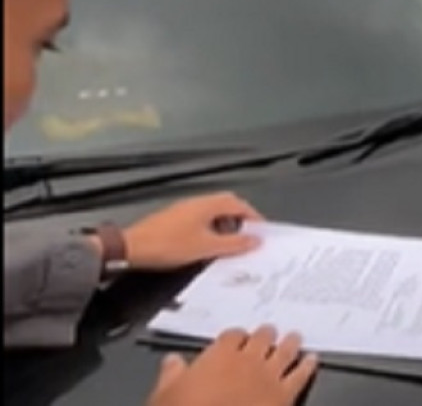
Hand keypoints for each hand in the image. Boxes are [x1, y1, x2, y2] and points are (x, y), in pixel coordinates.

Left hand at [124, 192, 262, 270]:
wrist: (131, 248)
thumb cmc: (166, 245)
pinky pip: (201, 219)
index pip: (240, 205)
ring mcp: (185, 209)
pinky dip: (212, 229)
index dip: (254, 218)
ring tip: (230, 244)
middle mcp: (198, 202)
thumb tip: (254, 241)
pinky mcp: (175, 219)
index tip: (261, 231)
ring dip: (226, 225)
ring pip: (214, 212)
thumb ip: (234, 244)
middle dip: (241, 220)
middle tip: (248, 236)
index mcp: (208, 205)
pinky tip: (208, 245)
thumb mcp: (206, 248)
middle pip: (228, 205)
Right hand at [147, 326, 317, 405]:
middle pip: (262, 338)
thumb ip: (171, 375)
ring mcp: (269, 376)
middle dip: (266, 335)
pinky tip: (313, 360)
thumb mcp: (164, 395)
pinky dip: (308, 366)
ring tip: (295, 336)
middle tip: (270, 332)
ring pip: (285, 351)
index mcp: (219, 356)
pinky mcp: (286, 395)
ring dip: (290, 343)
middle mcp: (248, 360)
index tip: (237, 338)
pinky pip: (300, 376)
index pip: (231, 336)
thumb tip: (171, 360)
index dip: (235, 336)